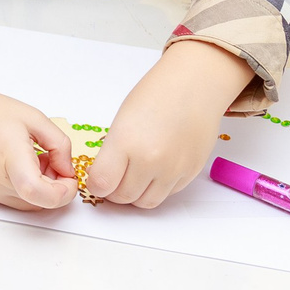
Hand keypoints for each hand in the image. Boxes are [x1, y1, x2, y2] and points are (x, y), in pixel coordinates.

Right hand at [0, 59, 77, 210]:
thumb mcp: (33, 117)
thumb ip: (60, 145)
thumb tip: (67, 172)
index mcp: (9, 155)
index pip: (38, 193)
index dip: (63, 192)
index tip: (69, 178)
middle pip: (40, 201)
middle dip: (56, 186)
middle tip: (51, 160)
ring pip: (30, 204)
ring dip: (41, 189)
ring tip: (34, 160)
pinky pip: (16, 200)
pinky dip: (26, 188)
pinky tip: (18, 165)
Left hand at [87, 40, 251, 207]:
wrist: (194, 87)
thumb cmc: (154, 96)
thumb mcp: (121, 120)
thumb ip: (112, 152)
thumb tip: (104, 175)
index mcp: (126, 142)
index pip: (102, 184)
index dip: (95, 184)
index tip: (95, 178)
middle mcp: (151, 161)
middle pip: (123, 197)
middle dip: (113, 192)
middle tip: (112, 180)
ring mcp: (173, 170)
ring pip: (146, 202)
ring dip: (135, 195)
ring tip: (131, 178)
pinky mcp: (191, 173)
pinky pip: (167, 194)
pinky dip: (156, 188)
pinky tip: (153, 171)